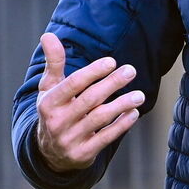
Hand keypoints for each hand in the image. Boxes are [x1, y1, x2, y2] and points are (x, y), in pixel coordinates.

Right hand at [35, 32, 143, 172]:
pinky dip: (121, 125)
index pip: (72, 84)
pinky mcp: (83, 154)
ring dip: (121, 105)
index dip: (92, 72)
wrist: (49, 152)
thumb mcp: (49, 88)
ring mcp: (70, 139)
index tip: (112, 61)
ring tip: (140, 95)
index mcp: (49, 103)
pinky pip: (105, 138)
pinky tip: (134, 113)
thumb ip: (54, 63)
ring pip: (99, 119)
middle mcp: (58, 122)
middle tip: (131, 70)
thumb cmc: (55, 110)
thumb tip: (48, 35)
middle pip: (89, 100)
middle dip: (111, 84)